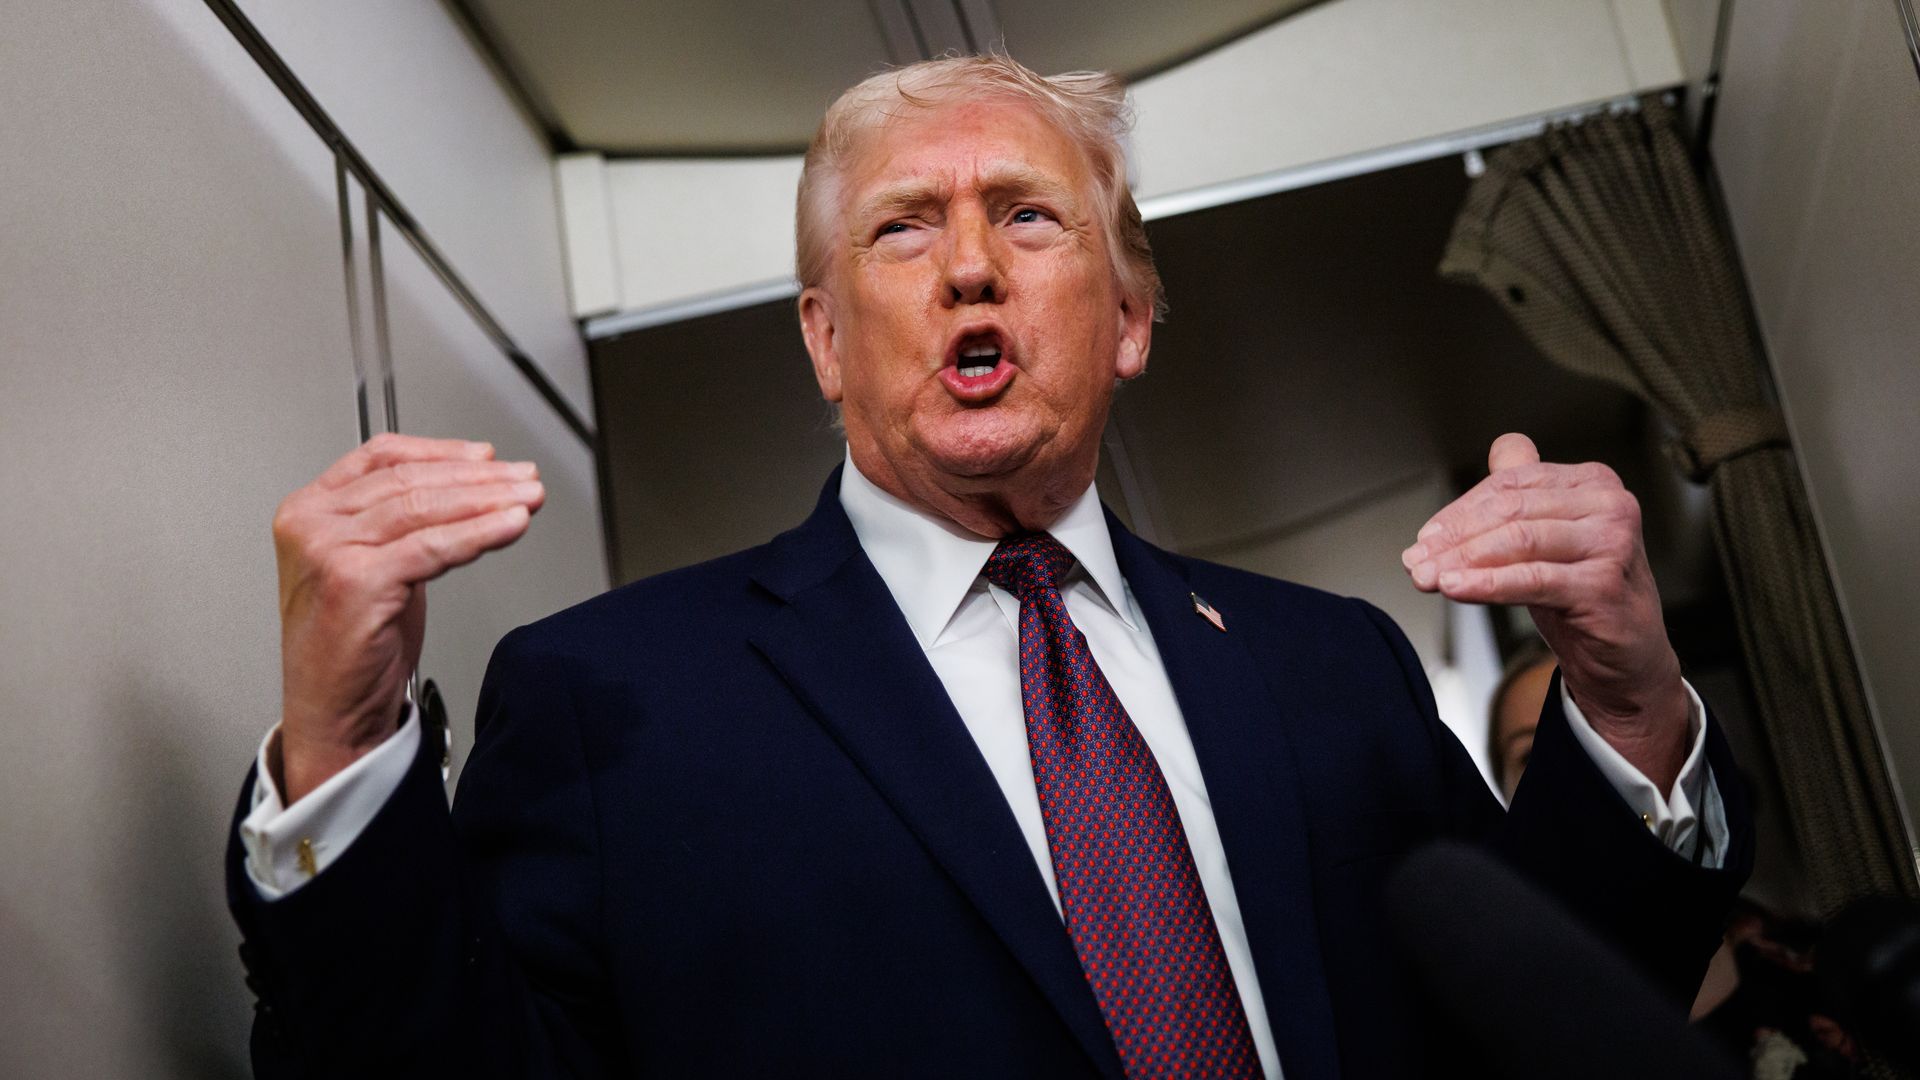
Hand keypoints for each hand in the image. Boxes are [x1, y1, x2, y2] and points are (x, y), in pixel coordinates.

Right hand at [271, 433, 544, 801]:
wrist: (334, 712)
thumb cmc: (352, 646)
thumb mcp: (375, 564)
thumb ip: (404, 523)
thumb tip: (471, 487)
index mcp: (309, 509)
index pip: (382, 457)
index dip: (441, 451)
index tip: (486, 457)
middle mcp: (312, 523)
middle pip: (410, 481)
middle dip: (479, 477)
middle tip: (524, 478)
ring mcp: (328, 550)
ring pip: (425, 508)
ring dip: (488, 500)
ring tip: (528, 498)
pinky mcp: (355, 581)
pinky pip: (433, 547)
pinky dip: (479, 533)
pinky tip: (510, 526)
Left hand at [1400, 433, 1689, 790]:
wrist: (1623, 656)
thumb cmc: (1582, 593)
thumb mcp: (1549, 536)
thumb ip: (1527, 492)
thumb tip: (1501, 447)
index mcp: (1593, 482)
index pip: (1510, 484)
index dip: (1460, 511)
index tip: (1425, 539)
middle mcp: (1609, 504)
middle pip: (1510, 511)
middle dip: (1454, 538)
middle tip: (1416, 562)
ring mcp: (1611, 543)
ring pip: (1517, 541)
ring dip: (1462, 561)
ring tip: (1426, 578)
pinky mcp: (1602, 584)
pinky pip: (1531, 579)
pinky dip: (1486, 583)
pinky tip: (1454, 588)